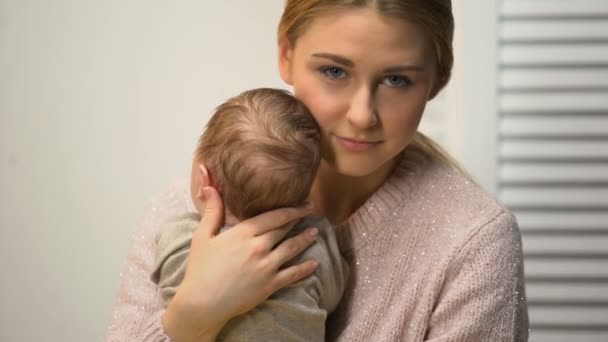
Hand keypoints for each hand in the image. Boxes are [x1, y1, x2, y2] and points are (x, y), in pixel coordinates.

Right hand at [163, 182, 318, 340]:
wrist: (201, 303)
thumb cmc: (199, 269)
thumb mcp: (202, 236)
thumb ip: (212, 211)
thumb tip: (210, 187)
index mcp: (243, 233)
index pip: (274, 216)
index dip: (291, 209)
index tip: (303, 204)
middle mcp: (258, 247)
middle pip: (284, 229)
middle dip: (299, 220)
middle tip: (312, 213)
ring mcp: (266, 266)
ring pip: (292, 248)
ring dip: (305, 239)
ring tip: (316, 233)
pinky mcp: (270, 285)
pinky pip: (293, 274)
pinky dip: (305, 268)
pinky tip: (314, 264)